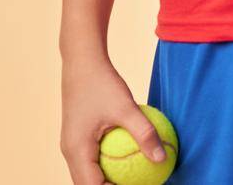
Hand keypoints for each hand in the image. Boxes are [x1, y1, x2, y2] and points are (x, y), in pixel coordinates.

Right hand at [60, 56, 167, 183]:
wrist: (82, 61)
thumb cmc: (102, 82)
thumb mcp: (126, 107)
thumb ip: (144, 133)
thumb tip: (162, 157)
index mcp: (77, 150)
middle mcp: (69, 152)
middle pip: (87, 184)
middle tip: (137, 182)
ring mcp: (71, 146)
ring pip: (87, 175)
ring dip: (106, 181)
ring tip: (133, 179)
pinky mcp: (77, 138)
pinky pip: (89, 162)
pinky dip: (105, 168)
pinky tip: (127, 161)